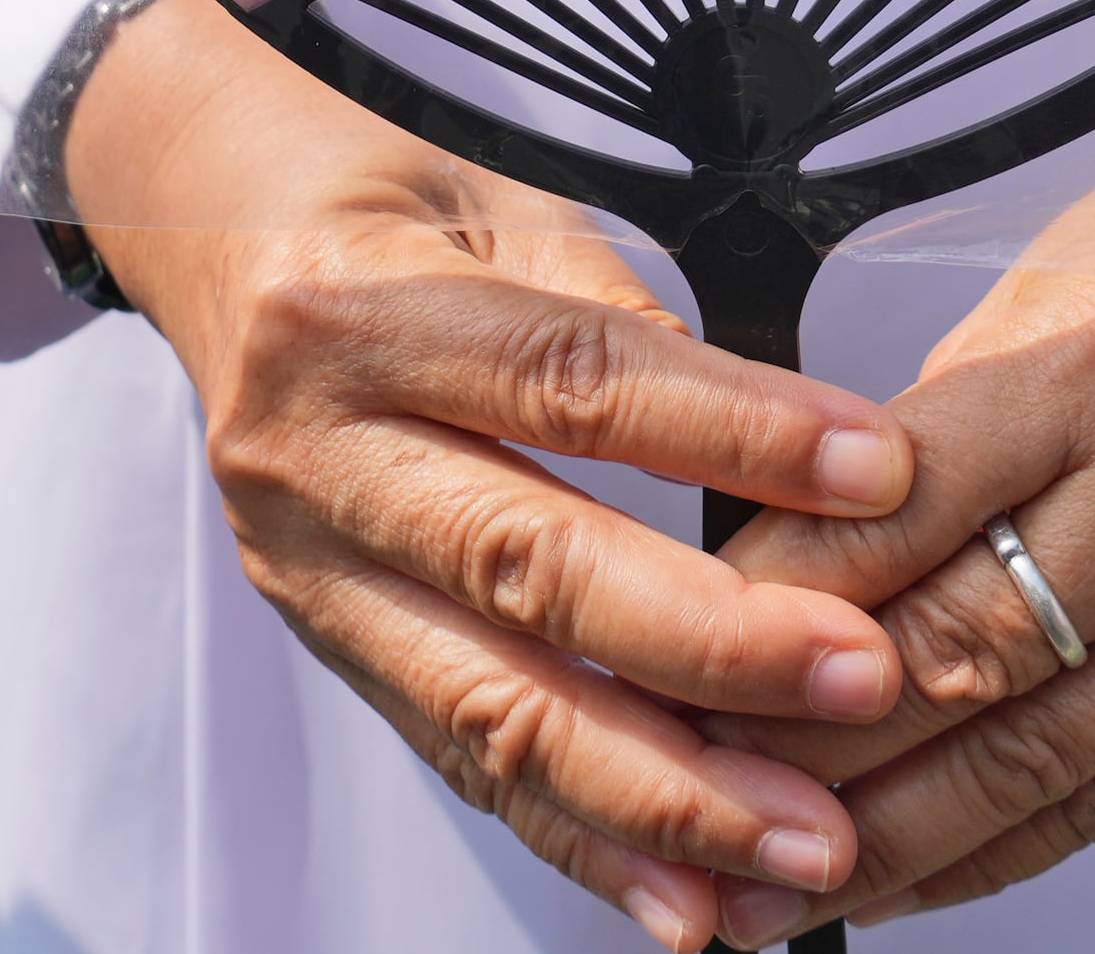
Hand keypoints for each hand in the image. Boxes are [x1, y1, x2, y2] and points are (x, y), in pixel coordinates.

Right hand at [76, 0, 918, 950]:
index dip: (730, 433)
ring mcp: (312, 573)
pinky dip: (585, 847)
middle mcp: (315, 456)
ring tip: (801, 842)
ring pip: (494, 705)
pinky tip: (689, 902)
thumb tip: (797, 439)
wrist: (219, 245)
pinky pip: (468, 766)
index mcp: (359, 316)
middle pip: (528, 567)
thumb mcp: (504, 210)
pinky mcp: (335, 653)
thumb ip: (628, 321)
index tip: (875, 471)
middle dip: (709, 646)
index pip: (570, 382)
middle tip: (860, 680)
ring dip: (661, 792)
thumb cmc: (389, 220)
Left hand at [705, 0, 1094, 942]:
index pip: (897, 519)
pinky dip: (1011, 847)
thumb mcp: (1030, 301)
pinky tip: (918, 874)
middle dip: (807, 751)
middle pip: (963, 660)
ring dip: (895, 840)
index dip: (768, 612)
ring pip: (1042, 759)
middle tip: (690, 796)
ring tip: (780, 880)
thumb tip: (768, 587)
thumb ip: (920, 449)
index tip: (669, 663)